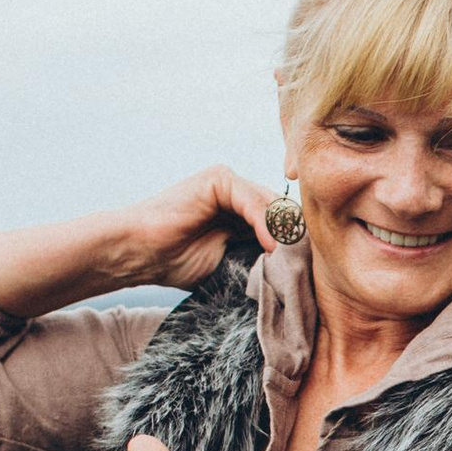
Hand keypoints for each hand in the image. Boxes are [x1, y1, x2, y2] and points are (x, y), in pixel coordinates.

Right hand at [0, 166, 282, 320]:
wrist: (141, 254)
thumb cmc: (177, 263)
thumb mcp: (230, 263)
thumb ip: (259, 257)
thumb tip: (298, 269)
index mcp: (242, 211)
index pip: (282, 223)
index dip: (297, 245)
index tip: (310, 271)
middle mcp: (239, 192)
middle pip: (282, 211)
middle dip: (296, 237)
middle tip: (310, 266)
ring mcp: (229, 183)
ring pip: (271, 205)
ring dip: (284, 233)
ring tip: (291, 260)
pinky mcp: (218, 179)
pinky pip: (252, 200)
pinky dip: (264, 223)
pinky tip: (270, 245)